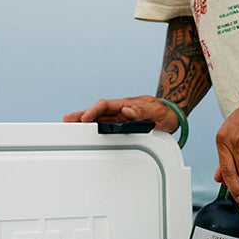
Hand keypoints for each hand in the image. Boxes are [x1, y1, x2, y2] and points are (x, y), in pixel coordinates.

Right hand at [63, 95, 180, 134]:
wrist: (172, 115)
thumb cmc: (164, 111)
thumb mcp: (156, 111)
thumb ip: (142, 111)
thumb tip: (127, 112)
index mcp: (125, 105)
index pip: (105, 106)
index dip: (93, 111)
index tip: (85, 118)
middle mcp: (119, 111)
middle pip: (96, 112)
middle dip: (80, 115)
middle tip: (66, 121)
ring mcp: (119, 119)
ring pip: (98, 120)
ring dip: (83, 123)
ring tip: (69, 126)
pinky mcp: (121, 126)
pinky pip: (105, 127)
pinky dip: (93, 129)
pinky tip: (85, 133)